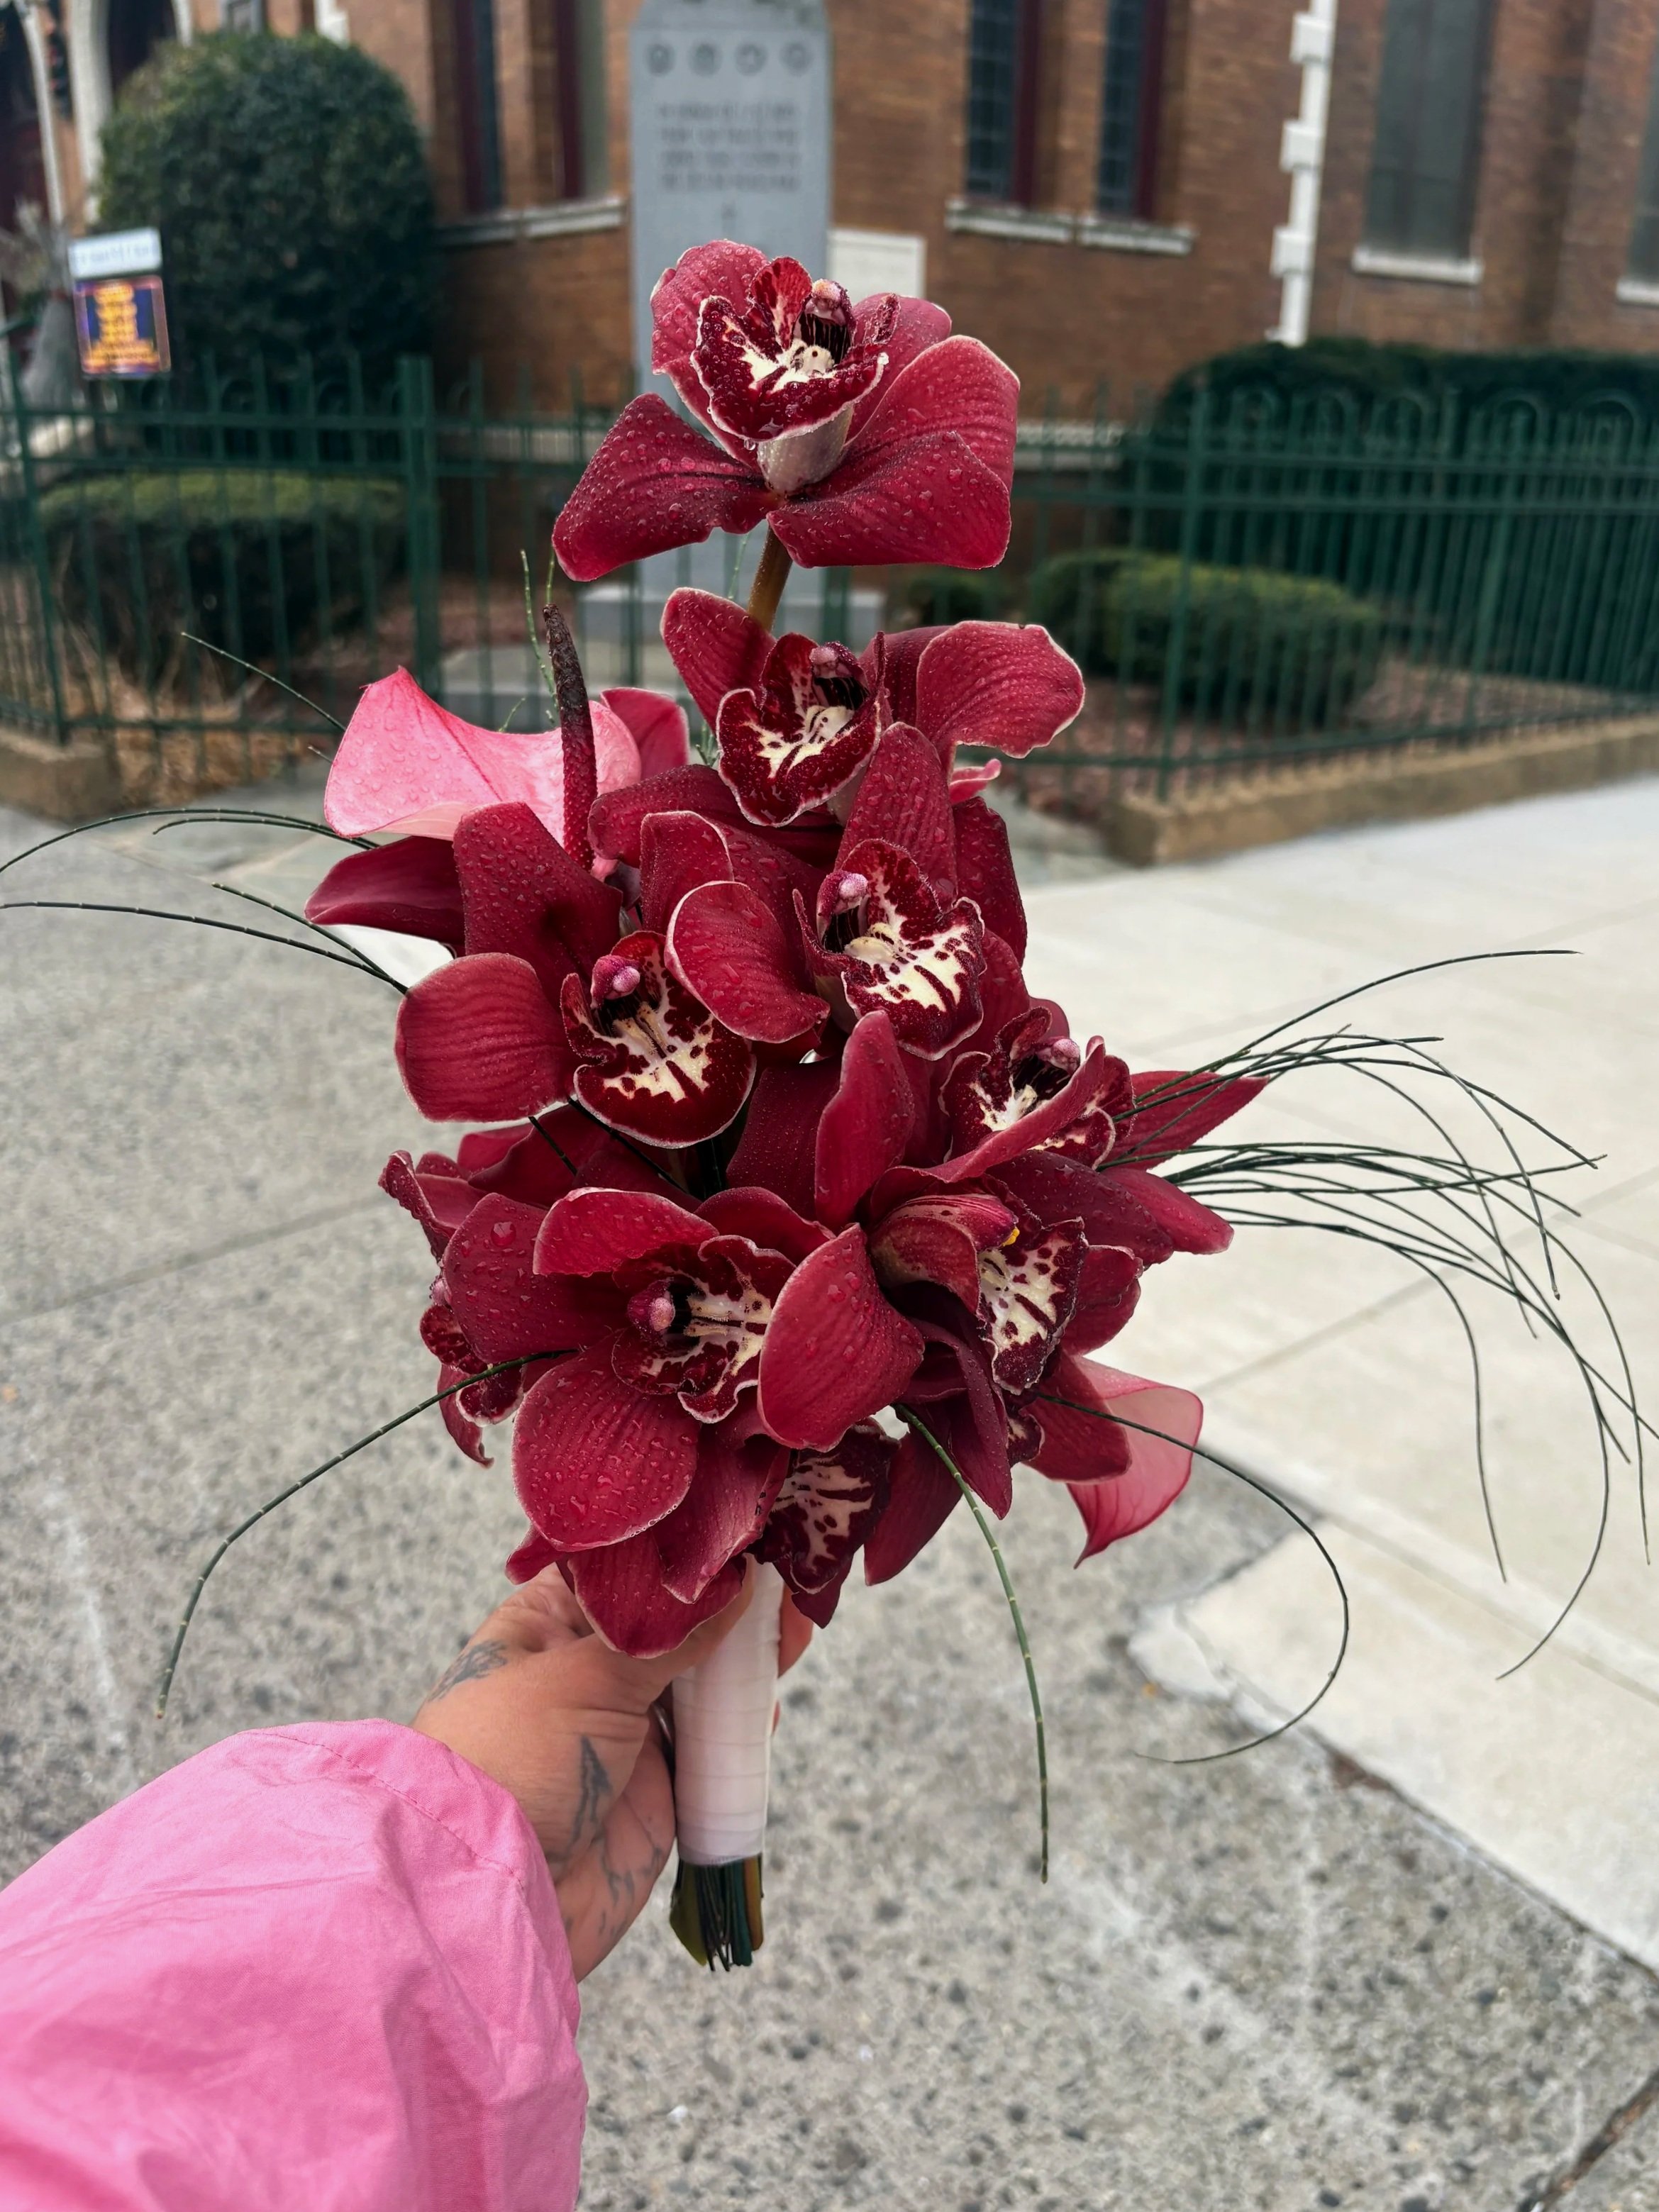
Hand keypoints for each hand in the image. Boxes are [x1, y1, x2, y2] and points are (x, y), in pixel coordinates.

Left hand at [413, 1563, 811, 1978]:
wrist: (496, 1893)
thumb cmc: (508, 1759)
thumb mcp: (585, 1676)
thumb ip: (669, 1633)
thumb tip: (737, 1581)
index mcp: (548, 1623)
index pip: (624, 1570)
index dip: (681, 1553)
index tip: (742, 1531)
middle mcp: (587, 1670)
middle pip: (674, 1625)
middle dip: (728, 1606)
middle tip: (786, 1583)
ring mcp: (626, 1731)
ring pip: (701, 1683)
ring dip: (744, 1662)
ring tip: (792, 1632)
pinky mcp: (658, 1788)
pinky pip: (712, 1746)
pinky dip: (743, 1726)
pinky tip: (768, 1701)